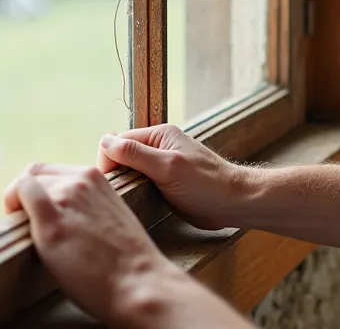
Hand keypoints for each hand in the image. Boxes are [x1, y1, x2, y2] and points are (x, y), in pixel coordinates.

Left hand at [3, 164, 180, 324]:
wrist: (138, 282)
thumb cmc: (125, 260)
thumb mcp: (109, 216)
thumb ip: (87, 205)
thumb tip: (61, 211)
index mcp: (97, 178)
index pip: (53, 171)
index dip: (41, 189)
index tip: (39, 209)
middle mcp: (81, 181)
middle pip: (37, 174)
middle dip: (27, 195)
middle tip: (26, 222)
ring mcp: (66, 198)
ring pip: (26, 182)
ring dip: (19, 203)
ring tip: (25, 229)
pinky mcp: (52, 220)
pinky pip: (21, 192)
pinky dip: (12, 202)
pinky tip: (15, 223)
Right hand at [96, 124, 251, 230]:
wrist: (234, 203)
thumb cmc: (206, 185)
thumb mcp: (167, 167)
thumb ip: (136, 153)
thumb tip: (105, 141)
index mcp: (159, 135)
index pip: (119, 141)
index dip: (109, 160)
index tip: (111, 183)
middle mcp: (160, 146)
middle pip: (123, 155)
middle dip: (117, 172)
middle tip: (119, 194)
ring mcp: (164, 164)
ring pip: (131, 170)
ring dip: (127, 183)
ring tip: (127, 200)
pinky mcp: (167, 182)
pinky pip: (142, 183)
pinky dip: (136, 191)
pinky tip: (137, 203)